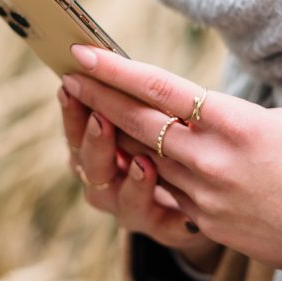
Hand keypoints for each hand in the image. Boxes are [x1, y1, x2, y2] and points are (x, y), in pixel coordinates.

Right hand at [57, 82, 222, 271]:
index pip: (75, 130)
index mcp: (97, 149)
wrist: (210, 189)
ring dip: (131, 183)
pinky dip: (171, 218)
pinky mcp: (167, 228)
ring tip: (144, 164)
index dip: (71, 110)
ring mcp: (133, 208)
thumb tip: (103, 53)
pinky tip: (184, 213)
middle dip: (94, 142)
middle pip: (91, 167)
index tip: (71, 83)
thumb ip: (133, 95)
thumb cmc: (174, 137)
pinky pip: (163, 227)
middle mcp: (107, 181)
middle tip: (101, 119)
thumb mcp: (156, 112)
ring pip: (120, 201)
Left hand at [61, 45, 281, 271]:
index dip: (114, 69)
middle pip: (137, 121)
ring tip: (92, 112)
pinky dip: (147, 171)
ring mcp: (204, 194)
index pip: (158, 87)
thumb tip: (191, 111)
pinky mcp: (205, 222)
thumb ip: (226, 116)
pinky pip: (165, 191)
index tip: (83, 53)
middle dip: (97, 96)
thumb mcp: (278, 123)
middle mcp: (211, 157)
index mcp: (233, 121)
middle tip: (69, 77)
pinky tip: (130, 155)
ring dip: (113, 135)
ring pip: (142, 157)